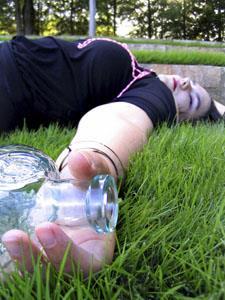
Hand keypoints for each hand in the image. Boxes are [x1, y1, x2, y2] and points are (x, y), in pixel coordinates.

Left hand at [2, 150, 115, 274]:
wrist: (78, 186)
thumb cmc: (91, 183)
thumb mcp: (96, 172)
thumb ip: (91, 165)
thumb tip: (78, 159)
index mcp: (97, 247)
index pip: (87, 262)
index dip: (66, 252)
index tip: (46, 227)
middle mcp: (77, 258)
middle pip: (56, 273)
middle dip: (33, 260)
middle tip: (14, 236)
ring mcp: (56, 256)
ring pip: (38, 271)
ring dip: (20, 259)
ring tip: (8, 236)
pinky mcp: (41, 251)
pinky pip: (27, 261)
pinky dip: (15, 255)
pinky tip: (6, 238)